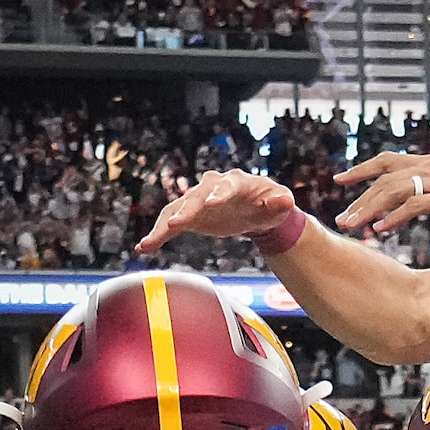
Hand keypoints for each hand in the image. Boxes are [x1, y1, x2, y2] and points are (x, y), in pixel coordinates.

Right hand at [136, 169, 300, 252]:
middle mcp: (212, 187)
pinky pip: (171, 223)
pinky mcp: (191, 215)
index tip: (210, 205)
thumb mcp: (281, 202)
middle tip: (173, 223)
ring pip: (177, 209)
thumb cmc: (271, 203)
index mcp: (235, 182)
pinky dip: (158, 235)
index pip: (225, 186)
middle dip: (186, 210)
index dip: (217, 195)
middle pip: (196, 197)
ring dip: (163, 225)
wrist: (259, 210)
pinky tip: (144, 247)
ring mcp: (199, 200)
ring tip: (149, 242)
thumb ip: (281, 201)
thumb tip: (285, 201)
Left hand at [335, 153, 429, 239]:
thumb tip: (427, 202)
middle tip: (342, 216)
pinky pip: (414, 206)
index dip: (363, 169)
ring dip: (369, 209)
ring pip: (394, 190)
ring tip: (353, 226)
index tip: (342, 179)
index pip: (389, 160)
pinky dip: (394, 217)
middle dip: (359, 196)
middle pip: (384, 176)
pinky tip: (381, 229)